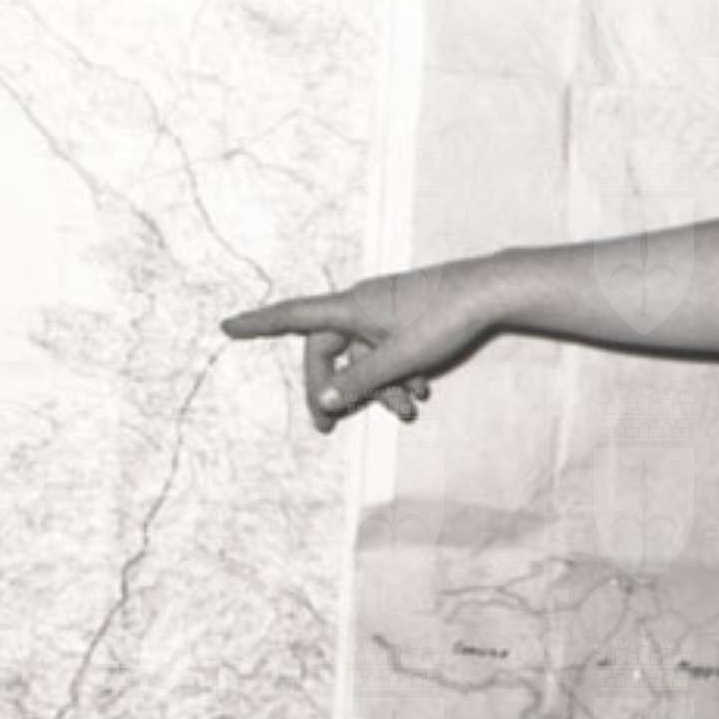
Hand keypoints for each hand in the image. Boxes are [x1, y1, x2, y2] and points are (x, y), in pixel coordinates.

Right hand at [219, 258, 498, 433]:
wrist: (490, 292)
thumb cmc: (443, 318)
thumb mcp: (397, 359)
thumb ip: (357, 382)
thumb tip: (321, 399)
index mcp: (350, 308)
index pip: (293, 316)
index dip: (259, 324)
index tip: (227, 326)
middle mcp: (362, 306)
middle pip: (329, 350)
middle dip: (334, 389)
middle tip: (329, 427)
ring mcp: (385, 311)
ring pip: (364, 356)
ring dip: (377, 387)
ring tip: (405, 410)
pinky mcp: (407, 316)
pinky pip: (387, 349)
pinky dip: (396, 373)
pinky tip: (420, 392)